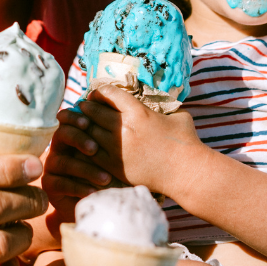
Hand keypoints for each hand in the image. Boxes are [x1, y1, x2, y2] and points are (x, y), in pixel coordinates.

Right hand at [44, 109, 122, 226]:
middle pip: (61, 135)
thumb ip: (108, 140)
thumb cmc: (107, 174)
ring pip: (64, 162)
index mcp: (72, 135)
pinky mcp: (49, 185)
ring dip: (86, 169)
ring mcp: (52, 166)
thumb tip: (116, 121)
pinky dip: (79, 188)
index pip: (68, 119)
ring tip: (106, 178)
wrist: (97, 202)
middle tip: (95, 148)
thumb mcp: (110, 157)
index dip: (74, 118)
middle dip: (78, 139)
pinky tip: (94, 192)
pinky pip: (61, 184)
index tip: (88, 122)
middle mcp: (59, 148)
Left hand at [80, 84, 203, 195]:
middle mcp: (123, 128)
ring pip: (88, 131)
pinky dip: (85, 146)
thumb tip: (160, 100)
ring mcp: (116, 148)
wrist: (186, 173)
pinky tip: (84, 143)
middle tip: (82, 107)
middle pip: (92, 111)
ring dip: (82, 126)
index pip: (108, 93)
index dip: (98, 92)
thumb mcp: (178, 115)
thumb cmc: (185, 142)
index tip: (95, 94)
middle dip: (86, 107)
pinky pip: (90, 152)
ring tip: (80, 124)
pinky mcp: (114, 166)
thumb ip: (164, 106)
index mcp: (137, 112)